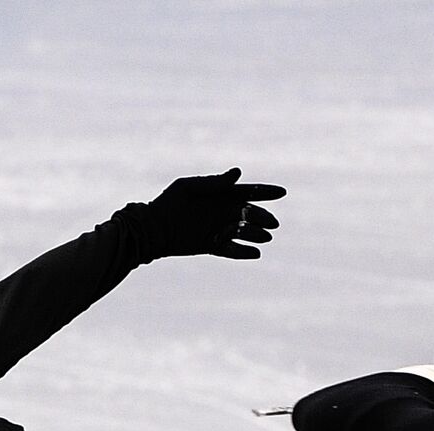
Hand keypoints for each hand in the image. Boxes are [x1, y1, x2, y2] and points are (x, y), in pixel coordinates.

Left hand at [134, 167, 284, 260]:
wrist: (152, 229)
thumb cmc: (168, 203)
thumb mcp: (189, 188)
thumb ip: (213, 183)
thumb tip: (238, 173)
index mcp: (219, 195)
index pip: (247, 191)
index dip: (264, 191)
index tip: (282, 192)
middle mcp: (221, 211)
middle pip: (249, 213)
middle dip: (263, 217)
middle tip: (273, 223)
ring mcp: (217, 229)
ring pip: (243, 232)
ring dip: (256, 234)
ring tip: (265, 237)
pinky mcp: (211, 245)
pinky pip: (231, 250)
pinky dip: (243, 252)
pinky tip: (255, 254)